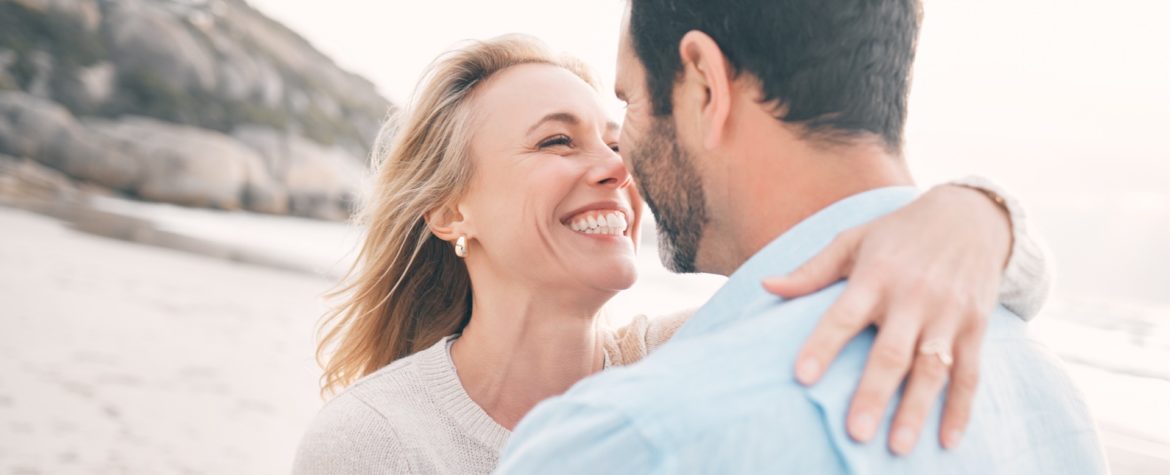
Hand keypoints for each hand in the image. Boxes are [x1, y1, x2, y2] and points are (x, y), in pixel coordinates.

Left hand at [762, 184, 1011, 454]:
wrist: (970, 215)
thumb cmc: (897, 233)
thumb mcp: (853, 240)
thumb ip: (811, 270)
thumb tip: (765, 286)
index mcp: (876, 275)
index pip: (843, 315)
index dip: (823, 345)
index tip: (802, 377)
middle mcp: (913, 296)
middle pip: (891, 352)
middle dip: (873, 393)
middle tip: (855, 432)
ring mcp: (948, 313)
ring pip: (932, 368)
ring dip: (916, 410)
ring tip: (896, 447)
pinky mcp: (976, 325)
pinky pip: (970, 372)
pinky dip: (961, 408)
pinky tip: (947, 441)